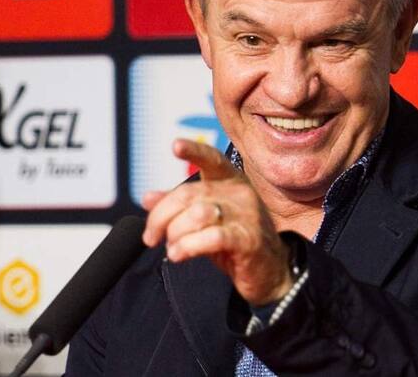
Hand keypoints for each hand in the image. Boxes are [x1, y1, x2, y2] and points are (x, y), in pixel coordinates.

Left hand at [142, 139, 292, 305]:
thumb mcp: (205, 218)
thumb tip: (147, 198)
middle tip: (150, 237)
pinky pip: (212, 237)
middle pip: (188, 195)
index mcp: (230, 181)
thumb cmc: (235, 239)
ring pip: (197, 214)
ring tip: (172, 249)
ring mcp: (247, 215)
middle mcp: (240, 193)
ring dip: (175, 233)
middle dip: (161, 217)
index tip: (175, 146)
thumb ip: (178, 206)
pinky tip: (179, 254)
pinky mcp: (249, 240)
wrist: (270, 271)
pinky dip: (188, 246)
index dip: (194, 151)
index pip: (212, 159)